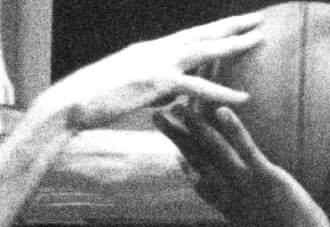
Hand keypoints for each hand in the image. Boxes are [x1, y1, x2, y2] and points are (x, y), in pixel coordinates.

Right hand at [40, 13, 264, 130]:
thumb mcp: (124, 88)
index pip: (189, 35)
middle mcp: (156, 50)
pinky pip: (197, 89)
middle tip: (260, 19)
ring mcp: (157, 64)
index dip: (213, 29)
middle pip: (202, 34)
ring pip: (204, 51)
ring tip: (260, 39)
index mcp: (149, 50)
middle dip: (232, 26)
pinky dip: (222, 93)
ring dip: (234, 45)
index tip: (235, 23)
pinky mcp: (156, 84)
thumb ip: (149, 86)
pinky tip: (243, 97)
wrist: (70, 104)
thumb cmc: (90, 100)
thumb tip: (166, 93)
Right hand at [154, 101, 329, 226]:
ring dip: (194, 127)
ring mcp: (246, 185)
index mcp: (229, 210)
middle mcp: (230, 195)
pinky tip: (220, 112)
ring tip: (177, 108)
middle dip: (178, 139)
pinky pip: (245, 149)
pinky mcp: (266, 177)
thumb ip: (254, 225)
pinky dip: (232, 129)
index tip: (175, 154)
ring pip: (214, 151)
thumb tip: (253, 226)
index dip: (187, 168)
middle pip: (198, 161)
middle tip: (160, 119)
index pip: (202, 184)